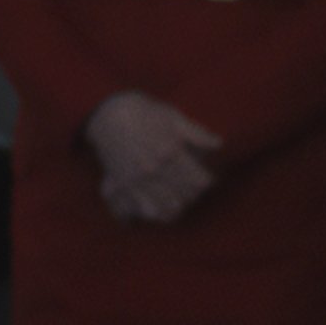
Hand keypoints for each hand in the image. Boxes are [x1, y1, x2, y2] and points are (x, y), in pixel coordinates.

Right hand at [84, 90, 220, 223]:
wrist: (106, 111)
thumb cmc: (143, 111)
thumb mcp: (173, 116)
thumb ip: (197, 133)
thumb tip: (219, 145)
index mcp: (171, 153)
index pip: (200, 183)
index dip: (206, 181)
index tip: (205, 177)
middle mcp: (155, 170)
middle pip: (185, 198)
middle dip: (192, 195)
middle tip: (190, 187)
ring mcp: (137, 179)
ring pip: (165, 210)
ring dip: (174, 207)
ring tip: (176, 200)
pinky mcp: (121, 184)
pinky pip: (139, 211)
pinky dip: (151, 214)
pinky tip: (155, 208)